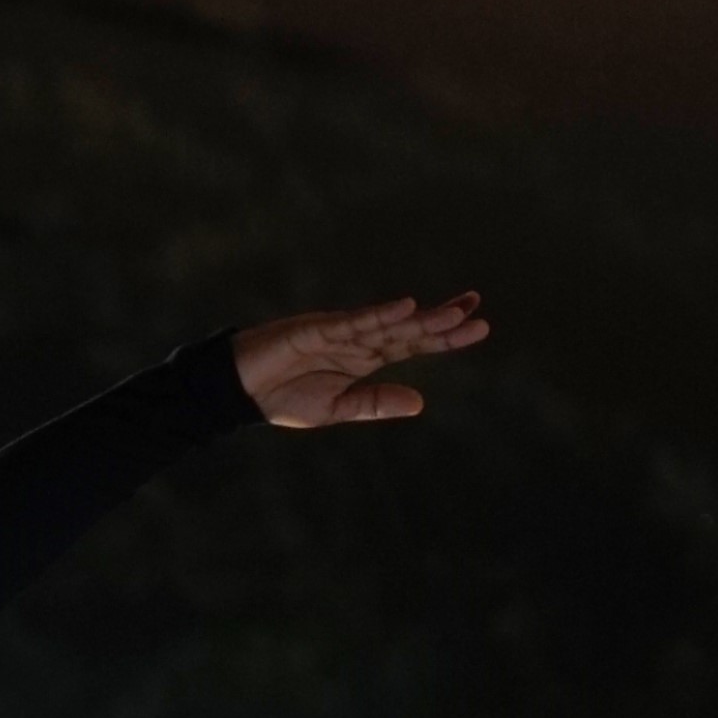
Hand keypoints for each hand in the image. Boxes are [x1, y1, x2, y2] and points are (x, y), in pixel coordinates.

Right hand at [233, 292, 487, 430]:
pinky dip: (378, 315)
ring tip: (454, 312)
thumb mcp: (334, 409)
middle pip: (407, 328)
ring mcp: (338, 332)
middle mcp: (357, 341)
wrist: (240, 390)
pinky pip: (353, 321)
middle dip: (441, 320)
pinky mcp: (316, 328)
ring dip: (420, 318)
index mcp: (363, 361)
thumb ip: (374, 403)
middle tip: (477, 310)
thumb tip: (421, 402)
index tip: (476, 326)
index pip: (411, 344)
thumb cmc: (281, 399)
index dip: (442, 335)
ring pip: (387, 324)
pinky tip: (404, 309)